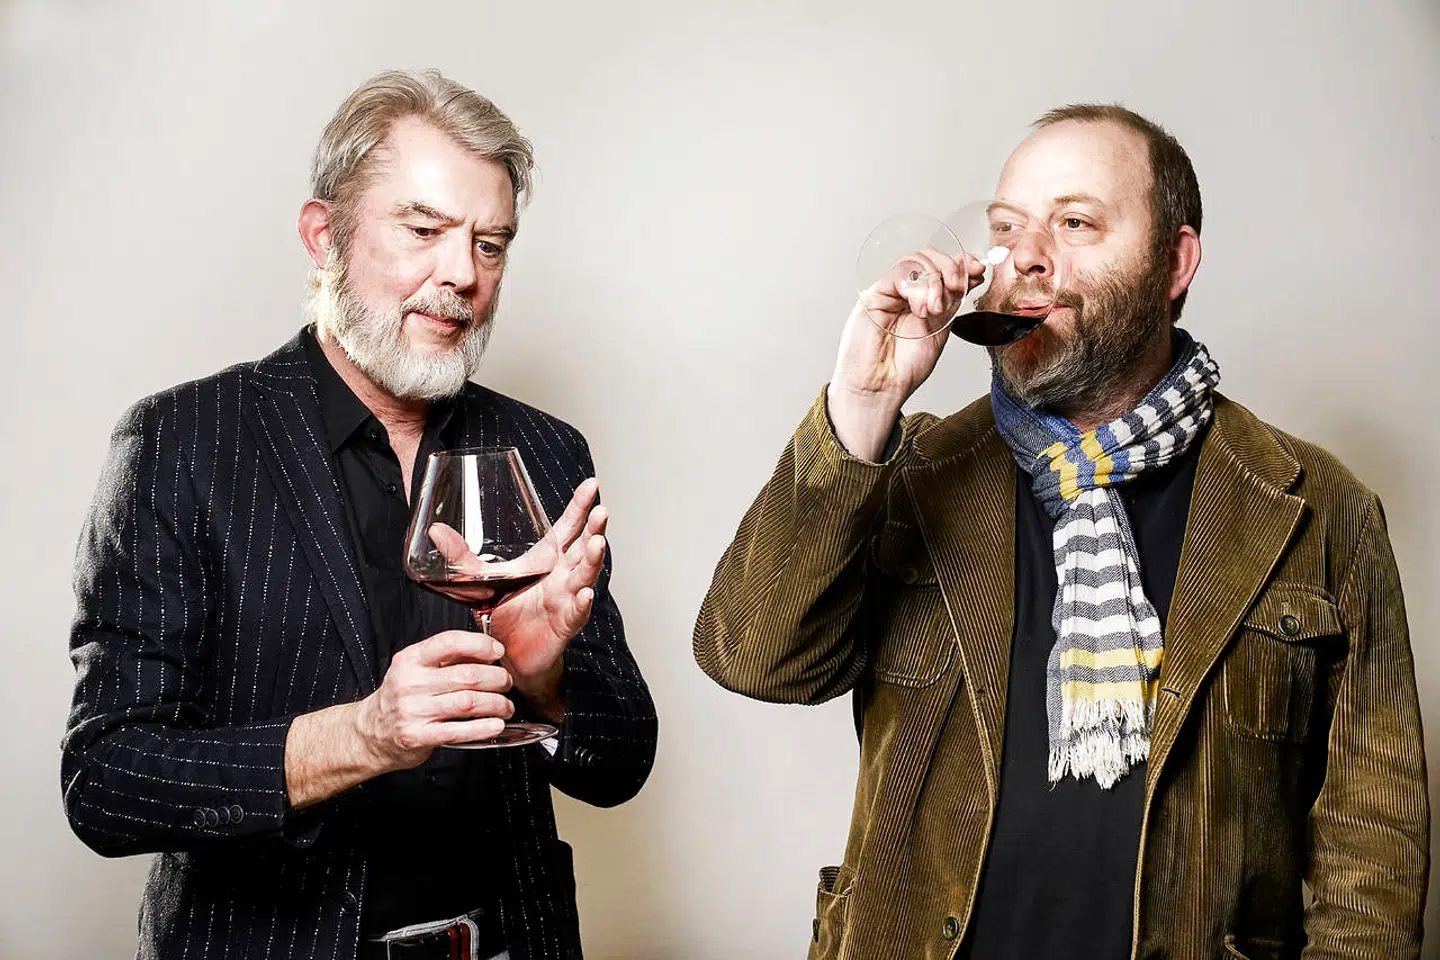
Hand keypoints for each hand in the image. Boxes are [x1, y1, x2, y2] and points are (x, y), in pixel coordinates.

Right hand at [353, 630, 513, 769]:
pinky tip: (496, 725)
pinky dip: (483, 728)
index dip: (480, 644)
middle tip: (507, 682)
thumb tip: (488, 649)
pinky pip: (458, 731)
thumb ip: (447, 659)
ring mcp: (412, 711)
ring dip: (496, 704)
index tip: (498, 651)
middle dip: (497, 678)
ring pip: (468, 702)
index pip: (449, 642)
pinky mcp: (416, 736)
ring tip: (506, 706)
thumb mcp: (415, 669)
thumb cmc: (402, 697)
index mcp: (410, 659)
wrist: (372, 732)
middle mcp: (409, 683)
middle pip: (467, 676)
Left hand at [427, 479, 608, 721]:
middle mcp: (562, 576)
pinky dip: (583, 603)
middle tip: (601, 511)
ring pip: (586, 576)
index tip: (591, 484)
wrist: (508, 654)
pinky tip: (586, 593)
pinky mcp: (565, 625)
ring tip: (598, 543)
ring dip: (594, 560)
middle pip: (583, 547)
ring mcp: (567, 599)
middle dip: (594, 528)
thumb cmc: (503, 613)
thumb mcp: (479, 581)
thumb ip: (460, 557)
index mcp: (547, 560)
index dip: (579, 506)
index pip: (567, 528)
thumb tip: (435, 530)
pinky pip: (577, 613)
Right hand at [828, 248, 985, 459]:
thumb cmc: (906, 367)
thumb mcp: (942, 328)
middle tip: (957, 288)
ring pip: (915, 261)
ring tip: (936, 308)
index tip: (979, 269)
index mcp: (924, 298)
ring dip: (935, 280)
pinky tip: (920, 309)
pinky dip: (917, 288)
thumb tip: (973, 272)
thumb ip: (954, 300)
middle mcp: (906, 292)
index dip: (962, 262)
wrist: (882, 387)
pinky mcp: (874, 295)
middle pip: (929, 257)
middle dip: (951, 268)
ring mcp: (890, 292)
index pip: (942, 266)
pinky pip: (899, 273)